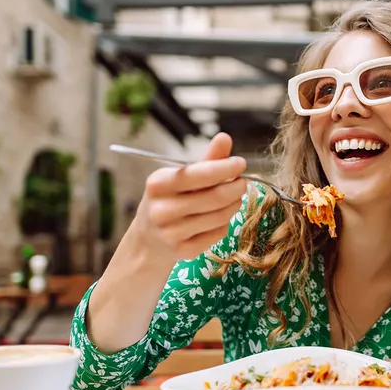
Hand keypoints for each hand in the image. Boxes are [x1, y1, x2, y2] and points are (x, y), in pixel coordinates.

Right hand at [131, 132, 246, 261]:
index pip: (199, 174)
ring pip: (220, 216)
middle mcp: (162, 209)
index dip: (225, 168)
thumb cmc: (168, 200)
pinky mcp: (183, 251)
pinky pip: (217, 233)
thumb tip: (225, 138)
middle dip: (236, 188)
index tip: (241, 164)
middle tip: (243, 183)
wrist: (148, 239)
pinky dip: (225, 223)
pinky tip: (219, 218)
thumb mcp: (179, 177)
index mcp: (159, 184)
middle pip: (215, 197)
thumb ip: (206, 160)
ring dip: (234, 205)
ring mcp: (171, 233)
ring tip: (234, 198)